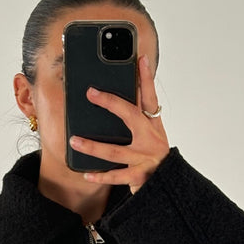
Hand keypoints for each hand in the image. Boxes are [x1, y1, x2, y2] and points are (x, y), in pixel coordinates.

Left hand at [69, 54, 169, 193]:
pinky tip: (86, 174)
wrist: (168, 185)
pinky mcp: (140, 176)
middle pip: (131, 116)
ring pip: (115, 150)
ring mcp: (145, 158)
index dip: (146, 78)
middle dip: (111, 103)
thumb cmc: (154, 158)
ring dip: (93, 146)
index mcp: (153, 125)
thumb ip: (136, 120)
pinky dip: (100, 176)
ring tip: (74, 141)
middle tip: (91, 93)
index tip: (140, 59)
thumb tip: (113, 101)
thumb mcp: (149, 136)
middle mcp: (151, 139)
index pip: (150, 97)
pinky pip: (116, 176)